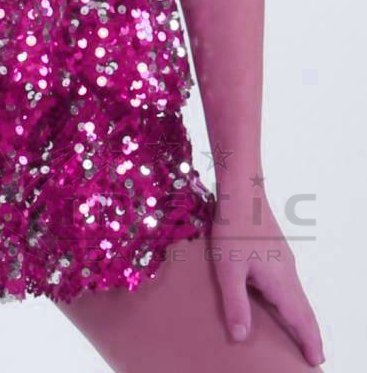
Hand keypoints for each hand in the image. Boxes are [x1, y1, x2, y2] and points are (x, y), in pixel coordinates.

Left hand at [210, 196, 324, 366]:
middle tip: (312, 355)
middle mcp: (288, 273)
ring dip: (300, 317)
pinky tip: (278, 300)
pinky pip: (288, 283)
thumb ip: (236, 304)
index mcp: (281, 282)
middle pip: (304, 309)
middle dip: (308, 334)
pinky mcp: (275, 250)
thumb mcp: (229, 269)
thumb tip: (242, 337)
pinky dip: (291, 301)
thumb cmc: (233, 228)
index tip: (316, 361)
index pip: (301, 319)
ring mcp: (283, 260)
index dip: (309, 342)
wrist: (242, 190)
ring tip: (297, 333)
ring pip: (297, 295)